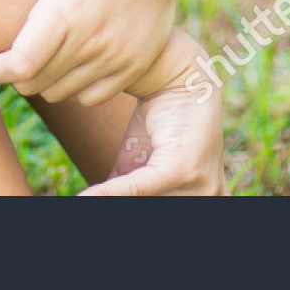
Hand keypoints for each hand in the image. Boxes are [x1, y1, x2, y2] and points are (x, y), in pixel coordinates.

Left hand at [0, 0, 192, 104]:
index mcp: (63, 11)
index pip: (18, 66)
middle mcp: (91, 39)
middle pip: (34, 83)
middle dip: (15, 72)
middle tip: (11, 51)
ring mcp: (117, 56)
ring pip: (61, 93)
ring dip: (44, 79)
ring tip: (40, 53)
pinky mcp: (136, 65)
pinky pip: (91, 97)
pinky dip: (76, 85)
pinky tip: (71, 59)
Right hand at [81, 30, 227, 195]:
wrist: (176, 78)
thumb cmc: (155, 126)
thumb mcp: (135, 169)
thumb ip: (120, 192)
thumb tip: (86, 204)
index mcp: (203, 202)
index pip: (163, 211)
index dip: (117, 206)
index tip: (86, 203)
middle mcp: (208, 199)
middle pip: (156, 210)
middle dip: (113, 206)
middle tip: (82, 203)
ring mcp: (201, 187)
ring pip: (145, 206)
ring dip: (108, 203)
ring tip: (81, 201)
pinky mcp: (185, 167)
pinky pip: (142, 188)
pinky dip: (111, 193)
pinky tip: (84, 197)